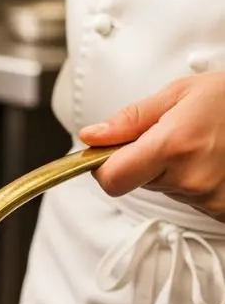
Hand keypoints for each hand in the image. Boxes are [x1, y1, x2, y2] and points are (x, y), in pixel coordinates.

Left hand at [80, 72, 224, 220]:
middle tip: (174, 135)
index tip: (110, 153)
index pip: (111, 180)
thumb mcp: (180, 93)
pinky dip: (195, 180)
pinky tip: (215, 160)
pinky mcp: (223, 210)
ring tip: (203, 144)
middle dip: (144, 161)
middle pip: (137, 183)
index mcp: (174, 146)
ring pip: (166, 190)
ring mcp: (210, 198)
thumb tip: (92, 137)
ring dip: (173, 171)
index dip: (104, 167)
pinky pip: (192, 198)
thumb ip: (130, 120)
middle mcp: (191, 178)